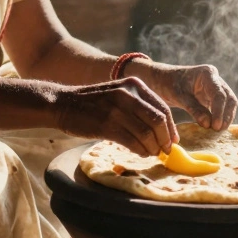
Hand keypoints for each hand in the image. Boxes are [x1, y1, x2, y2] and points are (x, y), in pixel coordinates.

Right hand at [49, 78, 177, 155]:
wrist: (63, 104)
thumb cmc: (93, 102)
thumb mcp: (119, 93)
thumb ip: (139, 105)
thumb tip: (162, 128)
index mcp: (134, 85)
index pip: (162, 108)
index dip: (171, 127)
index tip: (173, 140)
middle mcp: (128, 94)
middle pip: (158, 121)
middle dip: (165, 139)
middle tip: (164, 150)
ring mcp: (117, 109)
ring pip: (147, 133)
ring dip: (153, 147)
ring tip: (151, 153)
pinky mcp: (107, 125)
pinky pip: (132, 142)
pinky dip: (140, 150)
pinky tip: (140, 153)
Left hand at [126, 60, 237, 130]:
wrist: (161, 80)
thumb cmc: (169, 84)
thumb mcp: (179, 96)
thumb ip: (194, 109)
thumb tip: (209, 125)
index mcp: (208, 74)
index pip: (219, 94)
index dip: (219, 111)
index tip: (215, 126)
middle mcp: (215, 79)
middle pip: (229, 98)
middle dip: (226, 115)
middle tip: (219, 130)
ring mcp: (215, 88)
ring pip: (228, 103)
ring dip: (226, 117)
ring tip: (218, 131)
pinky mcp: (212, 97)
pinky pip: (221, 107)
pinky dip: (220, 117)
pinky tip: (215, 128)